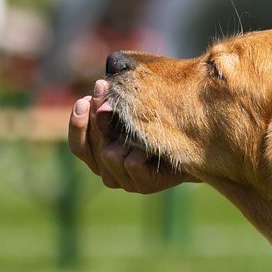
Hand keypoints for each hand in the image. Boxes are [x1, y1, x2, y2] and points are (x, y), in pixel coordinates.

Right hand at [66, 78, 186, 192]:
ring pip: (109, 155)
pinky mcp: (144, 186)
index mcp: (99, 156)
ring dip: (124, 135)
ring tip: (141, 125)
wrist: (194, 143)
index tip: (84, 100)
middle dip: (98, 117)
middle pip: (92, 147)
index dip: (77, 124)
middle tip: (107, 92)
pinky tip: (153, 142)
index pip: (78, 145)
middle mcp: (108, 172)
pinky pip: (132, 163)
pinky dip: (141, 148)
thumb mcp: (131, 110)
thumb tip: (101, 85)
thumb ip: (111, 104)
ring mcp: (126, 182)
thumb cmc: (159, 122)